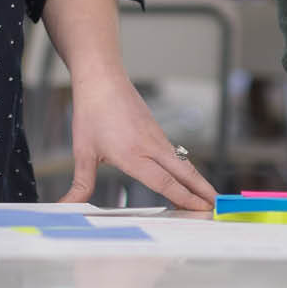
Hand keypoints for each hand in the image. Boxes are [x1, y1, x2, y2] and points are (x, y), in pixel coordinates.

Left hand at [62, 73, 216, 209]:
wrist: (101, 78)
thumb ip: (81, 184)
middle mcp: (151, 147)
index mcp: (133, 155)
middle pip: (185, 173)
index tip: (202, 210)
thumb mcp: (82, 152)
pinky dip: (185, 168)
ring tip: (209, 197)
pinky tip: (186, 177)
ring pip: (182, 163)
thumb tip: (68, 204)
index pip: (165, 183)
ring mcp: (156, 138)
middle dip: (203, 192)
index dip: (185, 198)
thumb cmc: (91, 113)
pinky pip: (175, 154)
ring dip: (197, 181)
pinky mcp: (156, 131)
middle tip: (218, 207)